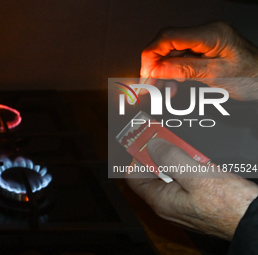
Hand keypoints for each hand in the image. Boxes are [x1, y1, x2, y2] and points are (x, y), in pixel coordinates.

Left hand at [126, 138, 257, 239]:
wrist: (255, 220)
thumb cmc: (229, 205)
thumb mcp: (195, 175)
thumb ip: (170, 159)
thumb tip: (152, 145)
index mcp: (161, 200)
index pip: (135, 177)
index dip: (136, 158)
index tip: (142, 141)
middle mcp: (168, 203)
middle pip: (154, 173)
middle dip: (160, 154)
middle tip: (167, 138)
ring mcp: (182, 202)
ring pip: (171, 174)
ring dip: (177, 158)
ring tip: (187, 148)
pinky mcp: (196, 200)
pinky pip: (186, 179)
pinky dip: (189, 167)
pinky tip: (200, 160)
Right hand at [140, 21, 257, 99]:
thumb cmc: (252, 77)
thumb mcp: (217, 75)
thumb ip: (185, 70)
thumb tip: (157, 68)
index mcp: (211, 34)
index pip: (169, 37)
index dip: (152, 55)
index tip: (146, 73)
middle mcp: (204, 34)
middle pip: (166, 44)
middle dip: (153, 65)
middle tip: (148, 84)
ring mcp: (202, 43)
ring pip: (170, 54)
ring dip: (161, 72)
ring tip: (159, 89)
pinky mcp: (201, 52)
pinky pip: (179, 60)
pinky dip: (171, 74)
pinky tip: (171, 85)